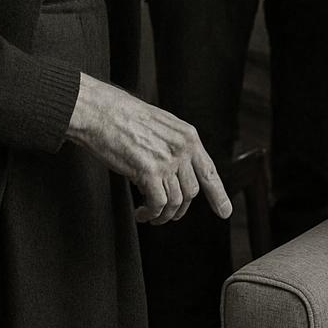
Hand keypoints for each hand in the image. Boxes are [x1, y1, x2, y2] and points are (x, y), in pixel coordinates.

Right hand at [67, 74, 231, 224]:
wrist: (102, 112)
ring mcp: (168, 160)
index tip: (225, 211)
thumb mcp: (162, 126)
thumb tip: (177, 173)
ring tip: (148, 215)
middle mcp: (183, 149)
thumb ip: (175, 146)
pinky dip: (150, 214)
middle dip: (179, 209)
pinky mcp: (149, 172)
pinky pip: (157, 204)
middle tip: (165, 215)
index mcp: (189, 136)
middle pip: (191, 192)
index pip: (209, 171)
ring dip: (162, 215)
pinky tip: (141, 213)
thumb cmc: (124, 118)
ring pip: (175, 202)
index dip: (219, 194)